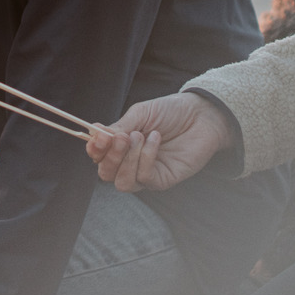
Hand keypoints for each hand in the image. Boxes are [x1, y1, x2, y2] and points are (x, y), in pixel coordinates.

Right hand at [86, 93, 232, 191]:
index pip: (98, 157)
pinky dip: (146, 158)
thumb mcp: (140, 114)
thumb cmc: (170, 112)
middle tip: (122, 137)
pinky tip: (156, 139)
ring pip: (122, 182)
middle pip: (106, 174)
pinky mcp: (163, 180)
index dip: (94, 150)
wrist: (201, 115)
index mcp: (120, 147)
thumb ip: (119, 127)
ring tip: (140, 136)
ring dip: (127, 159)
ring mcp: (145, 173)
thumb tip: (96, 135)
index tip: (99, 137)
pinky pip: (144, 178)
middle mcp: (130, 163)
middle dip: (109, 156)